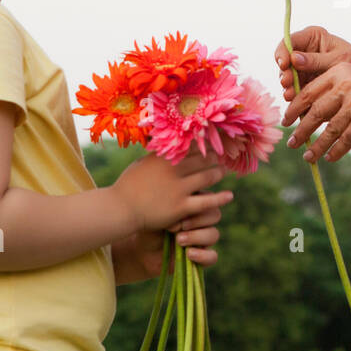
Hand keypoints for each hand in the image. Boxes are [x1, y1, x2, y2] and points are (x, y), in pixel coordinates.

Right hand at [112, 151, 232, 234]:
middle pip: (203, 159)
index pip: (191, 145)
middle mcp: (173, 169)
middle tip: (222, 156)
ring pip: (208, 177)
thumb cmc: (129, 185)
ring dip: (219, 173)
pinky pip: (206, 201)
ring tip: (224, 171)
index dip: (205, 143)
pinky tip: (229, 196)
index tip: (213, 141)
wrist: (121, 209)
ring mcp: (178, 188)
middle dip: (215, 157)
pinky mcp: (181, 207)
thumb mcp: (143, 163)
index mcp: (164, 156)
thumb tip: (170, 143)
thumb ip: (159, 154)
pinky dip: (220, 198)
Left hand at [125, 198, 225, 279]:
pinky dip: (203, 255)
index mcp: (194, 204)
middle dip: (198, 219)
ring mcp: (203, 239)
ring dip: (197, 236)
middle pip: (215, 214)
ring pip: (214, 234)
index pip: (208, 198)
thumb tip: (183, 215)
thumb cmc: (149, 226)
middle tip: (181, 225)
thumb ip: (174, 208)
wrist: (141, 250)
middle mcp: (201, 221)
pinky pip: (212, 256)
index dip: (198, 203)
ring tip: (179, 240)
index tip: (180, 209)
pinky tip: (189, 254)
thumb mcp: (158, 214)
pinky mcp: (201, 257)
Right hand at [274, 25, 350, 102]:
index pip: (289, 41)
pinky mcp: (306, 83)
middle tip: (288, 84)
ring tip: (291, 95)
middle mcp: (305, 51)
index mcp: (313, 37)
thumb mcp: (338, 60)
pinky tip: (295, 103)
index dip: (283, 52)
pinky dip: (294, 97)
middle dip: (285, 73)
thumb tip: (293, 59)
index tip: (284, 64)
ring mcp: (304, 68)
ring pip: (288, 77)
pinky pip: (295, 90)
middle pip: (285, 61)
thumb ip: (315, 60)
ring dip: (288, 87)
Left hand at [280, 62, 350, 162]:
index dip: (294, 108)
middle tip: (291, 142)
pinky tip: (329, 158)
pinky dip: (335, 151)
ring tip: (307, 157)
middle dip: (301, 130)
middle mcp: (347, 85)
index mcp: (340, 72)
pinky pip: (344, 140)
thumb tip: (303, 115)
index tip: (286, 121)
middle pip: (315, 112)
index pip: (309, 92)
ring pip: (329, 130)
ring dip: (316, 146)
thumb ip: (332, 93)